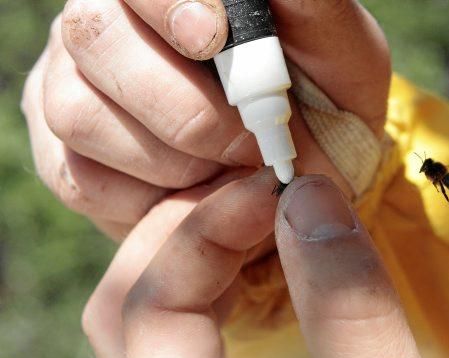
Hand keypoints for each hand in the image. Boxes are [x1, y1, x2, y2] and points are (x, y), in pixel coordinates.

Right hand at [21, 0, 389, 239]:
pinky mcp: (64, 156)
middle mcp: (106, 29)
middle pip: (96, 37)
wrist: (297, 170)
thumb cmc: (321, 103)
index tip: (215, 40)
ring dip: (170, 160)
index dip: (170, 4)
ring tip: (225, 172)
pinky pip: (81, 179)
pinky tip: (192, 193)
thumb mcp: (337, 54)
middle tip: (248, 146)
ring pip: (80, 113)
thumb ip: (310, 8)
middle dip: (184, 107)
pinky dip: (147, 199)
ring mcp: (72, 90)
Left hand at [85, 170, 429, 357]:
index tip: (274, 189)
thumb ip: (351, 310)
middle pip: (129, 306)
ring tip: (264, 216)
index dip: (202, 232)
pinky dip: (219, 280)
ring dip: (200, 249)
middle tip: (263, 194)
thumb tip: (309, 200)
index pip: (147, 312)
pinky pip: (189, 330)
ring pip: (152, 317)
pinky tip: (268, 260)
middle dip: (191, 230)